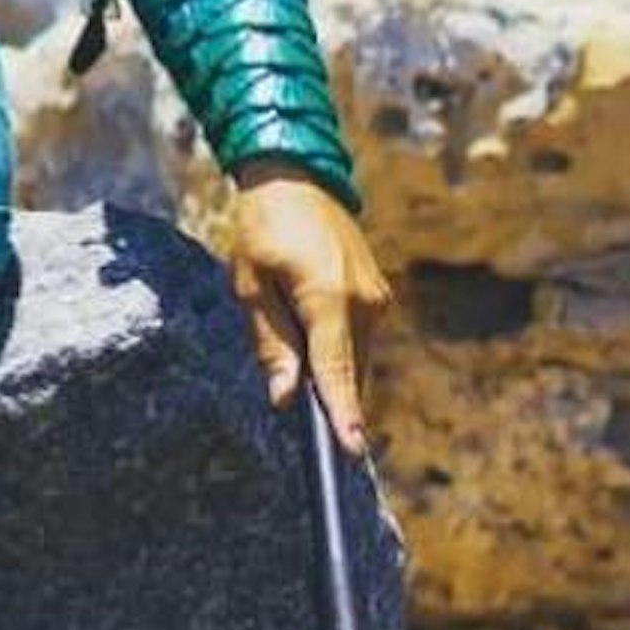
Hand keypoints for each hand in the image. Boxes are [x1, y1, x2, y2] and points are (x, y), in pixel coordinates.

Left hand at [226, 165, 391, 455]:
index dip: (343, 414)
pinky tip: (311, 336)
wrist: (298, 178)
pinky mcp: (379, 295)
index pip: (336, 370)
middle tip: (303, 414)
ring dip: (331, 371)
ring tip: (295, 347)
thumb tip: (285, 397)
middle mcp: (364, 300)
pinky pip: (360, 340)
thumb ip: (271, 342)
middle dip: (330, 399)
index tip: (352, 451)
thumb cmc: (263, 229)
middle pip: (350, 373)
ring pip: (357, 359)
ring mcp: (377, 297)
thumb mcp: (250, 285)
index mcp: (329, 297)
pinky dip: (339, 352)